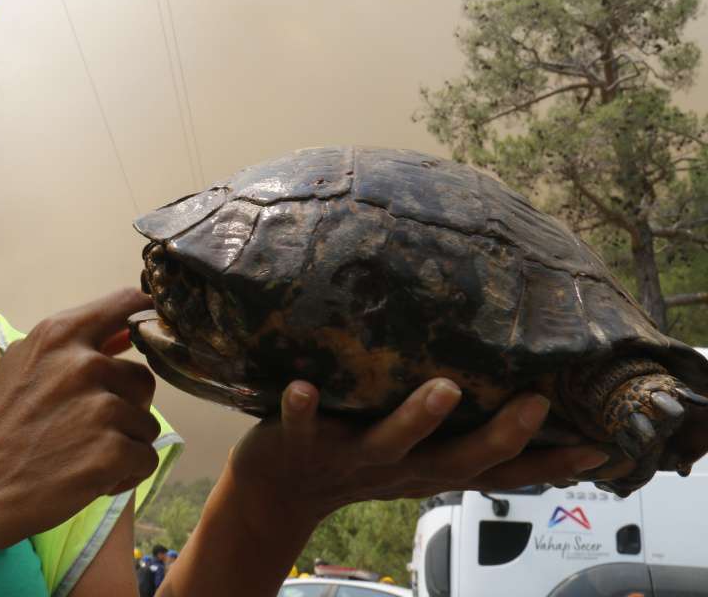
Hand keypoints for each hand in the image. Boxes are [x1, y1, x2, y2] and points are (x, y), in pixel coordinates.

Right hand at [0, 288, 160, 549]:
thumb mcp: (23, 365)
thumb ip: (74, 346)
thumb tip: (125, 335)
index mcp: (60, 334)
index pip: (125, 303)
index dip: (146, 318)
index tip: (152, 333)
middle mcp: (85, 363)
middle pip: (142, 378)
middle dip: (124, 406)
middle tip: (86, 428)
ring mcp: (101, 407)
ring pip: (147, 423)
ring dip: (124, 443)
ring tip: (82, 455)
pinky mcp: (112, 451)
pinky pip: (146, 457)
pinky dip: (125, 474)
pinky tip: (91, 479)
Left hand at [228, 379, 613, 535]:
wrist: (277, 489)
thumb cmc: (356, 457)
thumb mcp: (418, 454)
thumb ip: (461, 431)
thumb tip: (523, 393)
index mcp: (431, 467)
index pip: (500, 471)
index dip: (549, 463)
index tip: (600, 445)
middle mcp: (401, 465)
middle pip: (459, 460)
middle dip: (499, 436)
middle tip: (533, 403)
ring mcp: (351, 455)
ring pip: (390, 441)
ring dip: (417, 418)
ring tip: (444, 389)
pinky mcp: (301, 442)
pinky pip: (303, 424)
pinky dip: (303, 408)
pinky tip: (303, 388)